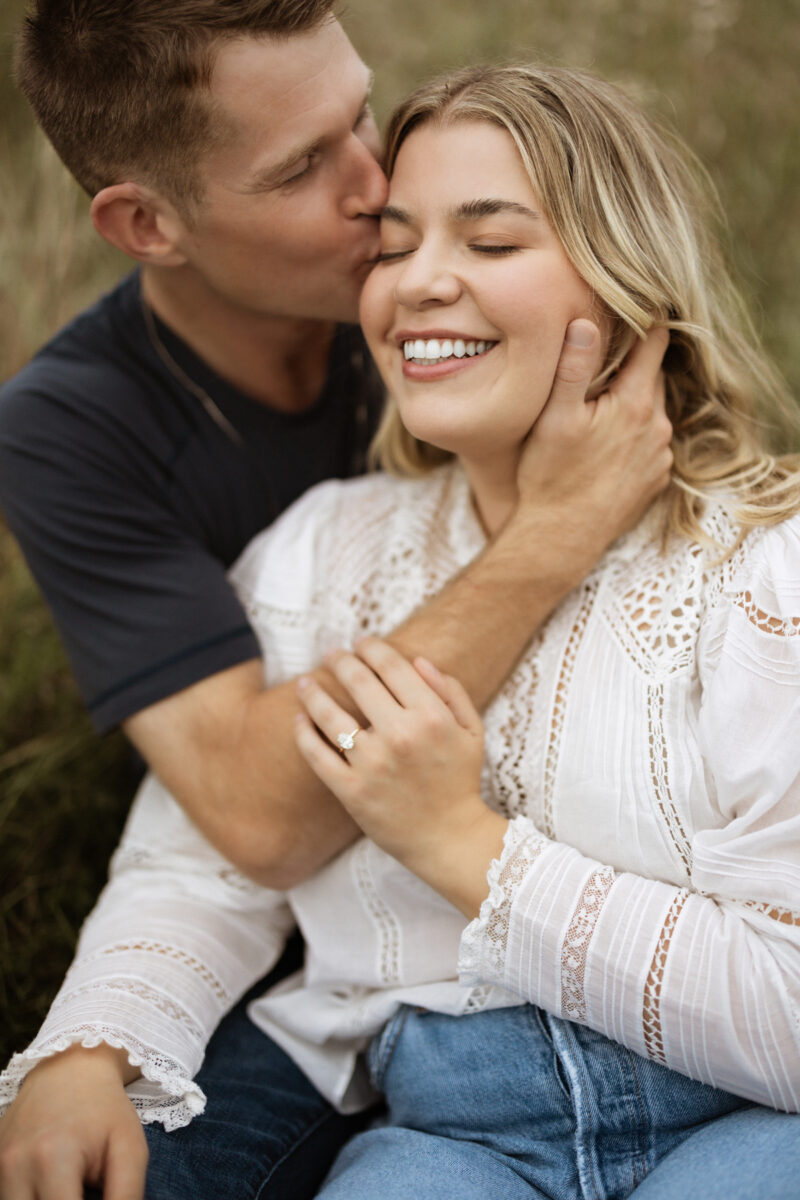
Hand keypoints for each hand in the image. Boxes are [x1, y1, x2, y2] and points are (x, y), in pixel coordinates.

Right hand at [0, 1044, 146, 1199]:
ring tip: (68, 1189)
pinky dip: (31, 1198)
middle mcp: (15, 1165)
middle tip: (82, 1193)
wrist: (70, 1069)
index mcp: (53, 1159)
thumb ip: (126, 1195)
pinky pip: (7, 1197)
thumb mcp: (130, 1149)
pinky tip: (52, 1188)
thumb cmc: (105, 1110)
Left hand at [293, 639, 504, 909]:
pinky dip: (303, 732)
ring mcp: (372, 763)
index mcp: (430, 716)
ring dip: (313, 691)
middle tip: (332, 654)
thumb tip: (418, 661)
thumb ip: (450, 690)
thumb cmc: (461, 782)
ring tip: (305, 683)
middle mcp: (400, 735)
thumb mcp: (472, 731)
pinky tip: (299, 720)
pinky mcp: (352, 790)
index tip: (361, 642)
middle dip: (340, 660)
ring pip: (330, 714)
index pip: (391, 666)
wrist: (450, 839)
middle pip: (358, 681)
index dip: (372, 647)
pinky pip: (317, 754)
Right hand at [513, 319, 671, 574]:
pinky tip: (604, 443)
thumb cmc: (550, 478)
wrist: (560, 540)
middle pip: (654, 377)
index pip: (656, 344)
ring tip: (600, 402)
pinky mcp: (655, 479)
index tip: (633, 306)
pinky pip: (650, 443)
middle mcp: (657, 428)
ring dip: (632, 402)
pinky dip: (633, 434)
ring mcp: (660, 457)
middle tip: (605, 354)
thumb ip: (572, 366)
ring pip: (652, 411)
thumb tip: (585, 321)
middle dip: (633, 364)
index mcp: (635, 404)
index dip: (645, 321)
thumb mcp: (554, 417)